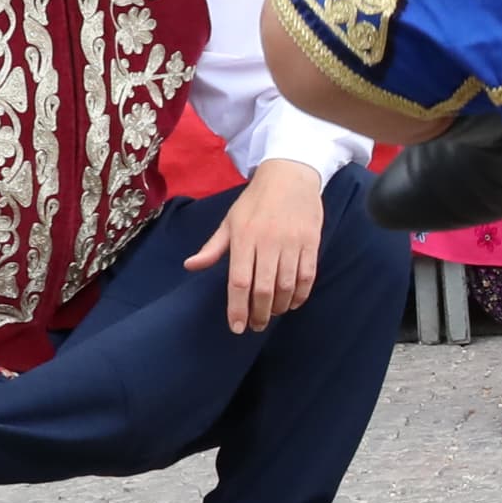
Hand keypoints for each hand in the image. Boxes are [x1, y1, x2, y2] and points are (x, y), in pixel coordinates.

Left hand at [187, 156, 330, 334]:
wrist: (290, 175)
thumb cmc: (255, 201)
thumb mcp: (230, 221)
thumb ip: (213, 247)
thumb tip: (190, 266)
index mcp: (243, 237)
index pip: (239, 281)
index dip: (237, 308)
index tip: (237, 327)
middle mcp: (267, 241)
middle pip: (263, 288)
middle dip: (258, 314)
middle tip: (255, 326)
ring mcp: (292, 242)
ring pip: (286, 286)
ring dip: (279, 307)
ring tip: (271, 314)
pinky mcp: (311, 242)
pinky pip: (307, 276)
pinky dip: (300, 295)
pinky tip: (292, 302)